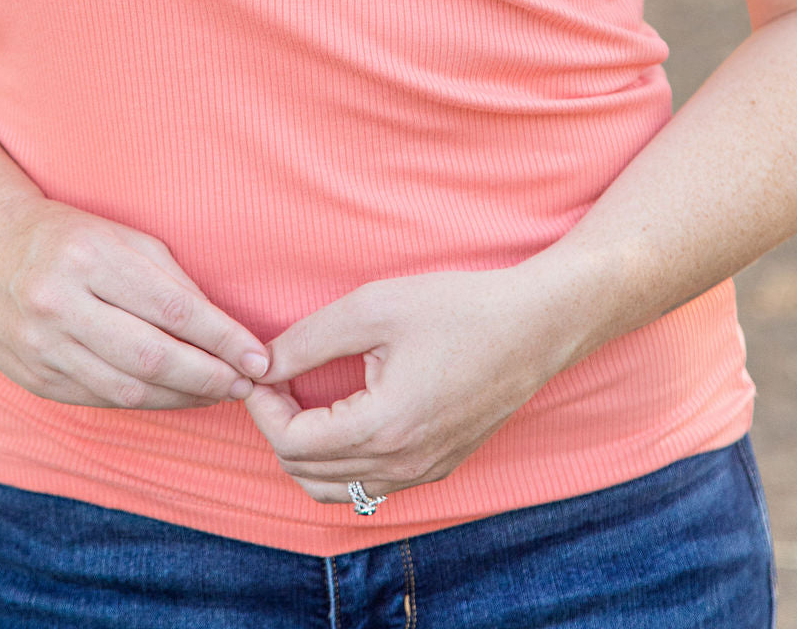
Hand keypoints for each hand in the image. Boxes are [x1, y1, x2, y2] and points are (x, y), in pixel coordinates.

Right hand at [0, 196, 270, 409]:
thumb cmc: (69, 237)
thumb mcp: (122, 237)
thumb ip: (170, 279)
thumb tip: (225, 330)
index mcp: (88, 257)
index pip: (171, 307)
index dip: (221, 338)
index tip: (258, 356)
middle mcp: (60, 303)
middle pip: (151, 355)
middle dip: (208, 375)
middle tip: (245, 383)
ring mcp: (41, 346)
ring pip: (127, 388)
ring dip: (182, 397)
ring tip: (219, 393)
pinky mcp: (34, 378)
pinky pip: (101, 399)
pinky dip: (145, 401)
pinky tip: (174, 396)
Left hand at [244, 268, 563, 505]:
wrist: (535, 326)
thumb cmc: (458, 308)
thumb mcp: (374, 307)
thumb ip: (310, 339)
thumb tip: (263, 364)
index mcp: (385, 427)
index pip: (292, 444)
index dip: (262, 407)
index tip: (260, 369)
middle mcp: (404, 464)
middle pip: (306, 473)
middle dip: (277, 426)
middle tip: (276, 378)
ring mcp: (423, 472)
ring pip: (335, 489)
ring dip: (305, 451)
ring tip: (301, 397)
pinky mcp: (438, 466)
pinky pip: (369, 486)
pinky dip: (339, 462)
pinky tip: (339, 415)